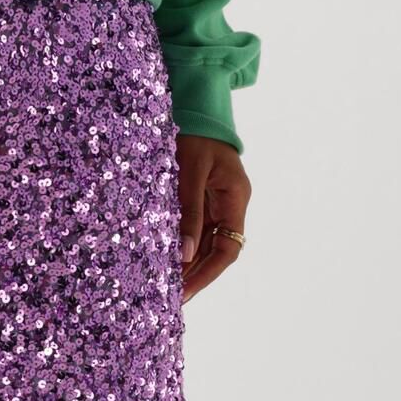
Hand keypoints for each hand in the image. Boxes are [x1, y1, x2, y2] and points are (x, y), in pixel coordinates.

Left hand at [176, 135, 248, 303]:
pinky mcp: (202, 195)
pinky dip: (183, 243)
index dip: (208, 273)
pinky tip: (165, 257)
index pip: (228, 248)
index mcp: (235, 198)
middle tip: (171, 297)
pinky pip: (196, 226)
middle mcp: (230, 203)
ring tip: (166, 285)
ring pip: (207, 241)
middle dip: (196, 274)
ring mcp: (218, 200)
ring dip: (189, 262)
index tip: (185, 291)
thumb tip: (185, 253)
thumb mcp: (189, 171)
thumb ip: (189, 211)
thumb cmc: (194, 132)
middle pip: (218, 249)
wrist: (195, 103)